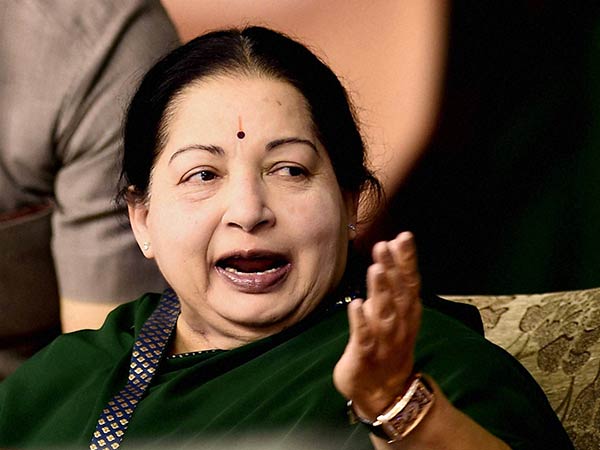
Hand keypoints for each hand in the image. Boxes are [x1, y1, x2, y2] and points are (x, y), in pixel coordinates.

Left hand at [333, 231, 421, 419]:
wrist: (385, 394)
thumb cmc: (386, 346)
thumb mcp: (392, 314)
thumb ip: (391, 286)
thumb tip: (388, 252)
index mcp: (407, 313)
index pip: (409, 282)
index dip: (407, 260)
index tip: (402, 237)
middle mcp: (399, 325)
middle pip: (398, 294)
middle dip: (392, 269)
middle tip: (385, 245)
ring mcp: (383, 341)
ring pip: (384, 314)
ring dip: (380, 291)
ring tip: (375, 269)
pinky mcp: (365, 356)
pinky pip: (363, 338)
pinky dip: (361, 322)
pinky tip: (357, 306)